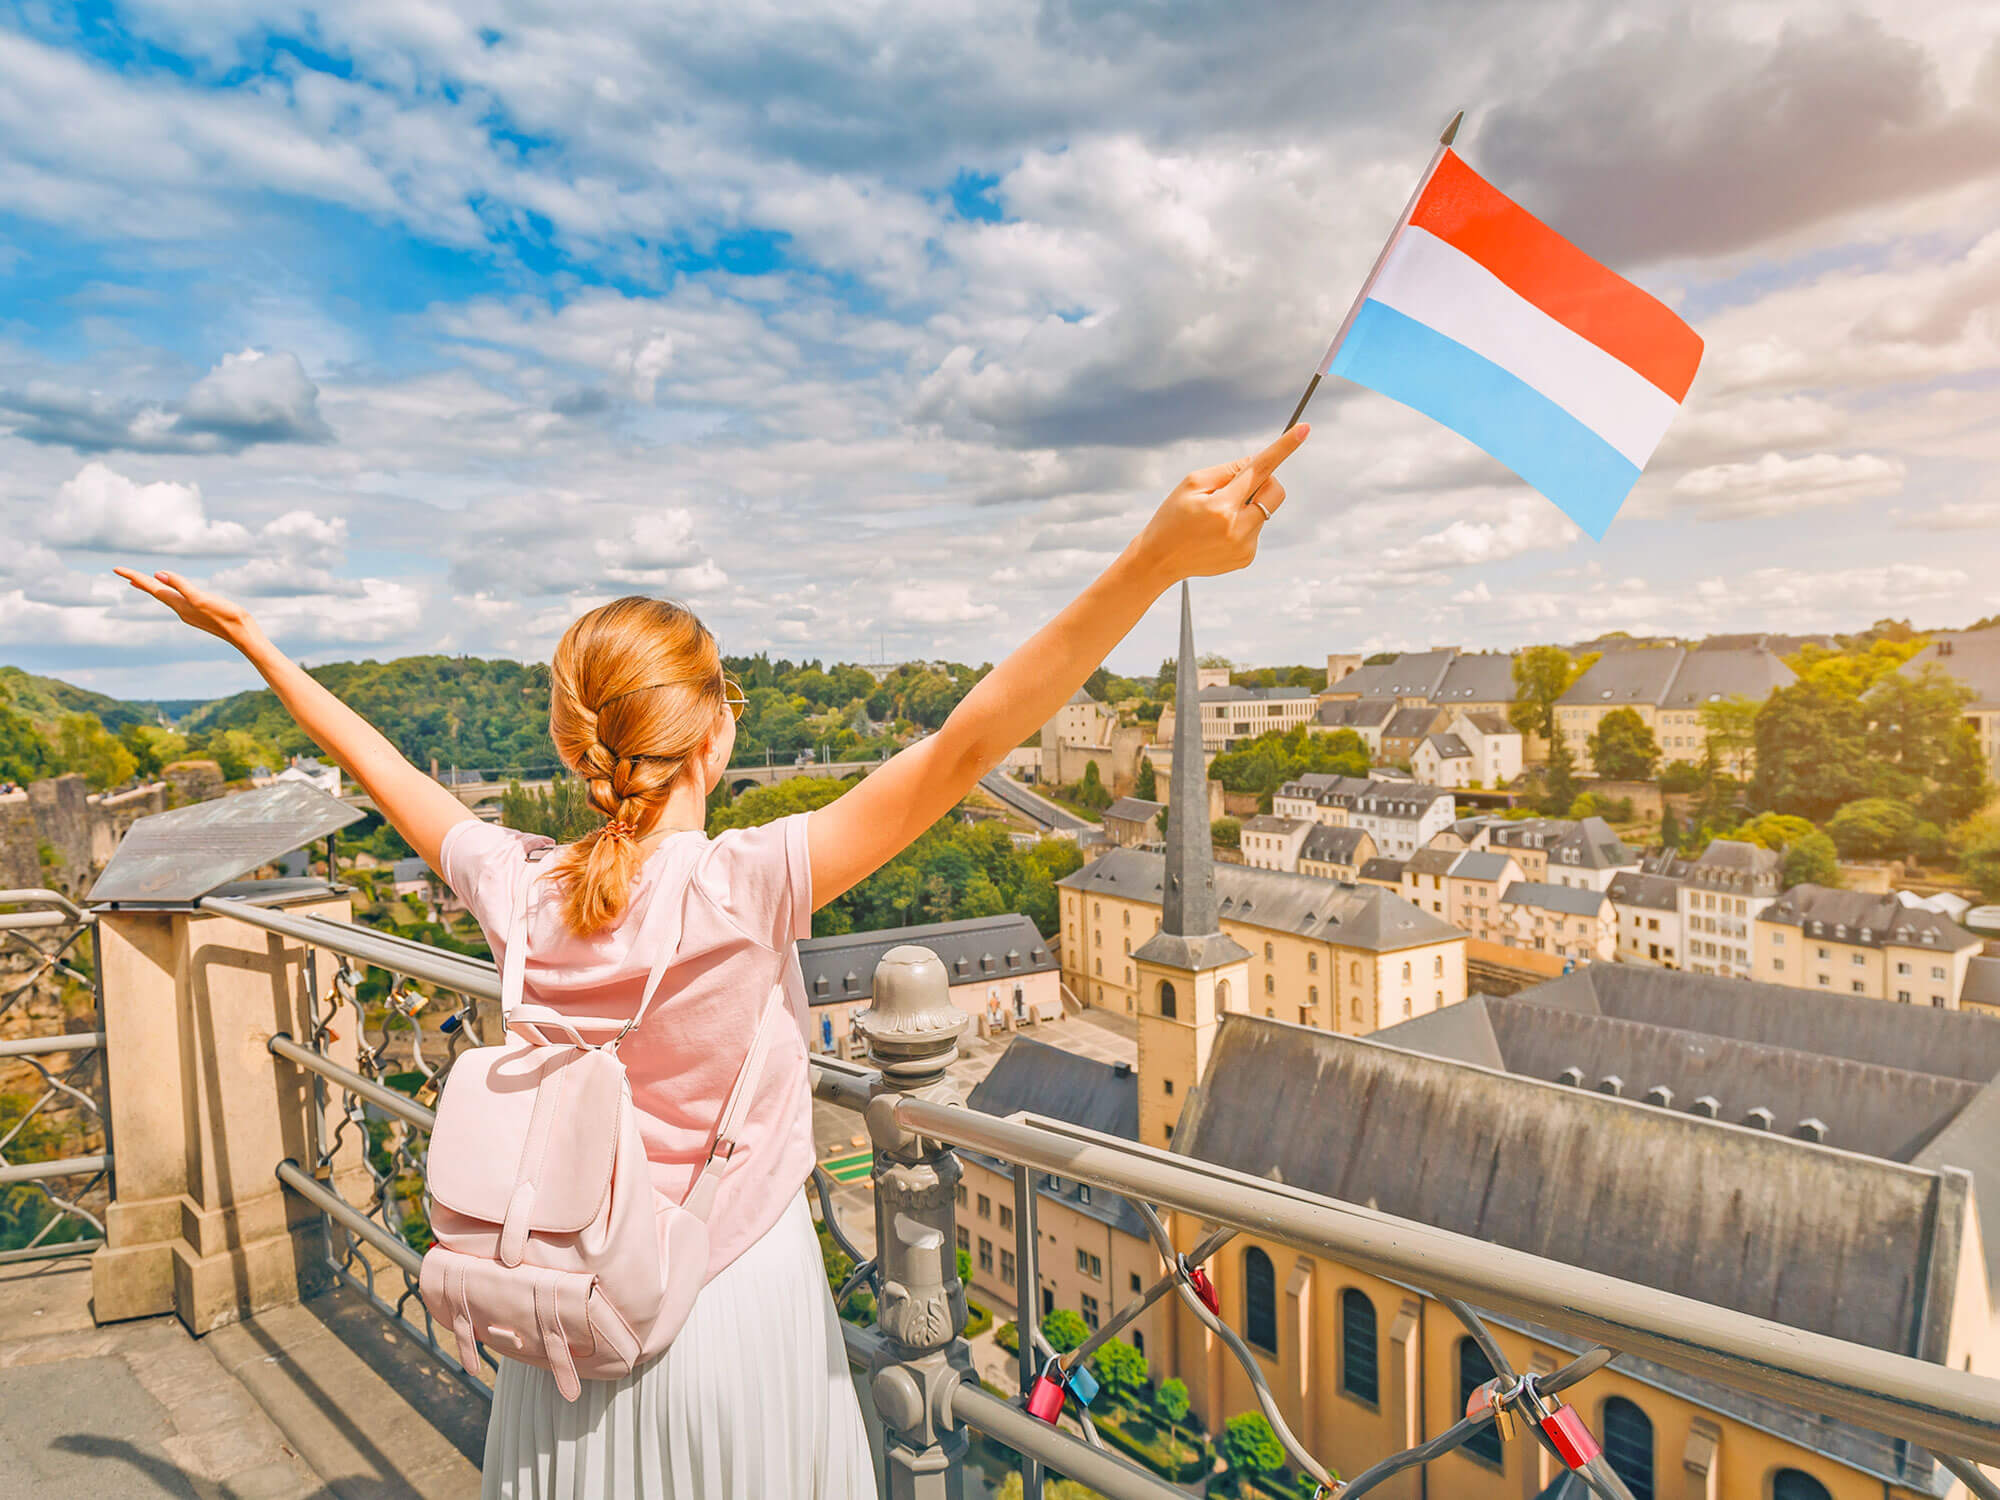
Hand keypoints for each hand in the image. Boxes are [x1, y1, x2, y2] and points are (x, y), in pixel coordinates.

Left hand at [114, 568, 264, 650]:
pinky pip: (177, 600)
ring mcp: (190, 613)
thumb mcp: (201, 598)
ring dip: (152, 588)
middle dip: (140, 582)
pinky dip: (167, 592)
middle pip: (155, 592)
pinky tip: (171, 592)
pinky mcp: (200, 614)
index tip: (116, 569)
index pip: (152, 587)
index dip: (134, 577)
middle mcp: (181, 609)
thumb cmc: (225, 616)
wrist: (243, 635)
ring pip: (165, 597)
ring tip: (141, 581)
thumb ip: (181, 586)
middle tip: (124, 574)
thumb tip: (157, 574)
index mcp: (179, 604)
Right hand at [1131, 423, 1308, 583]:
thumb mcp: (1191, 484)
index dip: (1283, 447)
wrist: (1158, 561)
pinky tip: (1219, 533)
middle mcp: (1238, 528)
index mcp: (1222, 506)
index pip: (1259, 469)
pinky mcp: (1246, 557)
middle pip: (1275, 489)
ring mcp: (1245, 546)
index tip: (1304, 429)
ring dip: (1248, 505)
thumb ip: (1227, 470)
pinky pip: (1257, 528)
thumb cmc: (1172, 517)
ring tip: (1216, 519)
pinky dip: (1243, 524)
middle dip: (1263, 482)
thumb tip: (1257, 462)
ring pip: (1265, 509)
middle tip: (1234, 488)